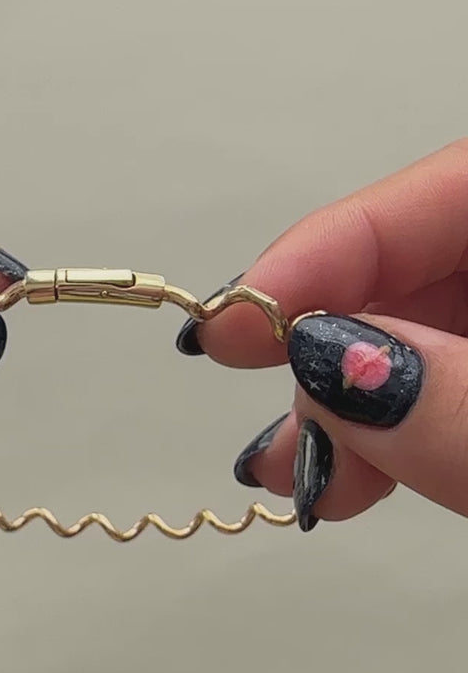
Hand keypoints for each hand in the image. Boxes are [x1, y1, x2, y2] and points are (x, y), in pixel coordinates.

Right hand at [176, 138, 467, 531]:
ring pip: (411, 336)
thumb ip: (460, 403)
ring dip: (337, 405)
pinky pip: (435, 385)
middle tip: (247, 390)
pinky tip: (344, 474)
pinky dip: (383, 436)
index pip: (426, 198)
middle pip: (404, 268)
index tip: (228, 323)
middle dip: (316, 341)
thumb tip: (321, 360)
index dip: (315, 254)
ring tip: (285, 467)